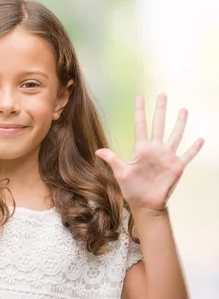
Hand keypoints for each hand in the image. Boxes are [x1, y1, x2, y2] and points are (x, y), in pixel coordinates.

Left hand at [95, 94, 203, 212]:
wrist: (145, 203)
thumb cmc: (132, 189)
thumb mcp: (120, 172)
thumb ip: (112, 159)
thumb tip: (97, 150)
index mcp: (141, 149)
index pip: (140, 125)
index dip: (140, 111)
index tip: (139, 97)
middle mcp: (155, 150)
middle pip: (159, 124)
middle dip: (160, 110)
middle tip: (163, 95)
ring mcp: (167, 157)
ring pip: (175, 135)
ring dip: (180, 123)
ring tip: (183, 110)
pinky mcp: (176, 166)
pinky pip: (187, 155)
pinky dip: (194, 148)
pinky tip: (200, 139)